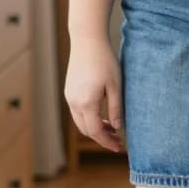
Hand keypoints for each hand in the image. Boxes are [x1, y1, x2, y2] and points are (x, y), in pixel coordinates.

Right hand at [64, 36, 124, 152]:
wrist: (87, 40)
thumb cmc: (105, 60)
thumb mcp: (115, 86)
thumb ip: (116, 109)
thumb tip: (117, 128)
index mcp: (86, 103)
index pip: (96, 132)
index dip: (107, 142)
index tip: (119, 147)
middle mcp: (74, 102)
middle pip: (86, 130)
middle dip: (101, 138)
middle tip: (118, 140)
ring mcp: (69, 96)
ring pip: (80, 122)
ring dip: (94, 128)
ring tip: (112, 128)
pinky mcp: (69, 90)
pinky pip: (77, 112)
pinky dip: (88, 119)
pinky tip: (101, 115)